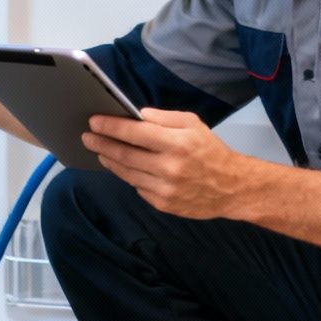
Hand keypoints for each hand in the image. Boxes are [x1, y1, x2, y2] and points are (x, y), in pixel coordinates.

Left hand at [81, 109, 256, 219]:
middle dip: (101, 144)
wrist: (232, 188)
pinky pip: (138, 187)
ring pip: (126, 174)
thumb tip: (137, 115)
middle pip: (124, 155)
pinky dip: (129, 176)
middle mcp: (169, 167)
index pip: (134, 133)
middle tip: (87, 137)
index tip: (94, 122)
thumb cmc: (212, 152)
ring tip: (100, 151)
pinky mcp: (163, 204)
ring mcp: (165, 189)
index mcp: (177, 143)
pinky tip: (124, 167)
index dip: (110, 127)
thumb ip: (164, 118)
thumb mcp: (194, 124)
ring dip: (110, 161)